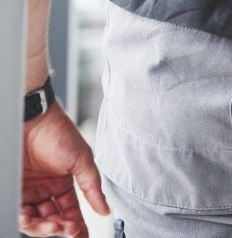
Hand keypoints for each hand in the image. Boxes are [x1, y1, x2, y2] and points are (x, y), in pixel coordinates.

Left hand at [21, 104, 108, 237]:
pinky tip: (34, 220)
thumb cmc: (58, 131)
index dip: (77, 226)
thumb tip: (105, 208)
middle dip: (61, 228)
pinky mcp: (13, 189)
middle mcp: (44, 190)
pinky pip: (20, 212)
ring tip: (53, 226)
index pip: (71, 212)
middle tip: (68, 229)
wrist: (32, 118)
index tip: (82, 235)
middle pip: (53, 220)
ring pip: (36, 220)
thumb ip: (92, 187)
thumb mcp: (82, 160)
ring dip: (44, 228)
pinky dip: (27, 220)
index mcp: (63, 183)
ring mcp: (28, 190)